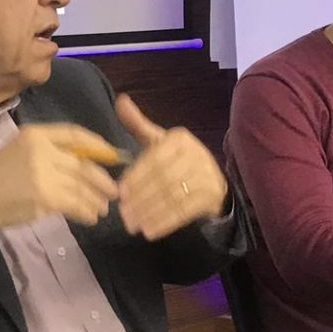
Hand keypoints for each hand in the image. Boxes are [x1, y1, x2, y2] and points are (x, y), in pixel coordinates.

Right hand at [0, 124, 119, 244]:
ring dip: (95, 199)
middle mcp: (42, 149)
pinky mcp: (45, 195)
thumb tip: (86, 162)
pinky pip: (75, 203)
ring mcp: (44, 172)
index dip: (98, 145)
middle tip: (113, 191)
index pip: (75, 134)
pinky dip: (86, 211)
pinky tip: (90, 217)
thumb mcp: (21, 151)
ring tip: (102, 209)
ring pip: (81, 186)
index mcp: (36, 134)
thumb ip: (50, 152)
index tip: (113, 156)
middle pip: (83, 164)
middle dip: (102, 179)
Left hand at [114, 94, 228, 239]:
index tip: (119, 193)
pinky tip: (149, 231)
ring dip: (149, 213)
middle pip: (162, 180)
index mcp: (179, 139)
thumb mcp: (158, 142)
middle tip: (123, 214)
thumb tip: (121, 100)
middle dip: (140, 199)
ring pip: (172, 197)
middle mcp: (196, 153)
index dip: (135, 178)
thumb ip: (138, 124)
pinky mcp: (212, 195)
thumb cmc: (176, 162)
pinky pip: (184, 211)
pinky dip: (165, 222)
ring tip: (132, 225)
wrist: (212, 184)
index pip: (153, 160)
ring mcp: (207, 175)